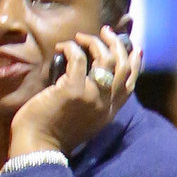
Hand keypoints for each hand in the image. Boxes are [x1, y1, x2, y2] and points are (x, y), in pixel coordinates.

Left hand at [8, 28, 140, 158]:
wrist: (41, 145)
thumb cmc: (55, 131)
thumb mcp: (83, 118)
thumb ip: (93, 101)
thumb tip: (91, 75)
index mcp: (110, 112)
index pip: (130, 85)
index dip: (135, 64)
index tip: (134, 48)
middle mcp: (106, 105)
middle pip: (123, 68)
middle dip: (116, 45)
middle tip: (105, 32)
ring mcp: (92, 97)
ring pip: (107, 60)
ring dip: (94, 42)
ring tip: (81, 37)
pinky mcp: (74, 90)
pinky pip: (79, 59)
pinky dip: (71, 48)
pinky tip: (62, 47)